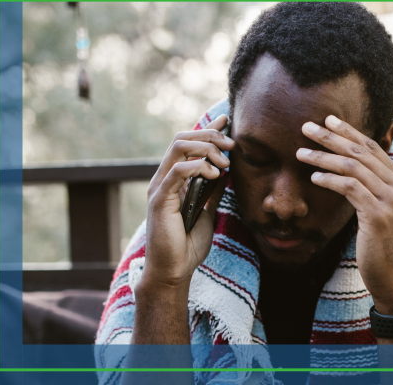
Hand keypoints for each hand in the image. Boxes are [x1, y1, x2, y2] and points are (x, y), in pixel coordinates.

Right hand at [143, 114, 234, 287]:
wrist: (174, 271)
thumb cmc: (187, 244)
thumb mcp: (207, 211)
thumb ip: (212, 190)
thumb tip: (226, 171)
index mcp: (174, 179)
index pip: (188, 143)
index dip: (207, 128)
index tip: (227, 120)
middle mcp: (163, 178)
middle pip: (183, 138)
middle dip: (210, 135)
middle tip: (232, 145)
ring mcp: (159, 187)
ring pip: (179, 147)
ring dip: (206, 148)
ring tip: (225, 163)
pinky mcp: (160, 199)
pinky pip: (177, 171)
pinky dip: (198, 167)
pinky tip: (215, 175)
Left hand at [296, 115, 392, 315]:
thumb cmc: (381, 246)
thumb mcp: (380, 212)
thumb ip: (371, 190)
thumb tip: (348, 175)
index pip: (372, 147)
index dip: (349, 131)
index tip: (328, 120)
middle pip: (360, 151)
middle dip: (331, 137)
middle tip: (306, 127)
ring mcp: (391, 199)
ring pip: (353, 166)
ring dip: (323, 157)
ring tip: (300, 153)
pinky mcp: (379, 214)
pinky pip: (351, 188)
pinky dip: (330, 179)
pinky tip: (314, 177)